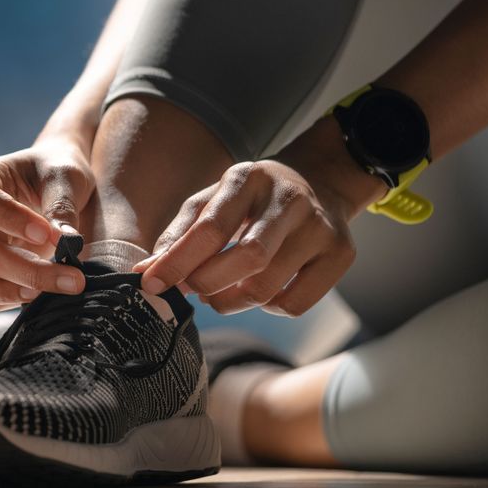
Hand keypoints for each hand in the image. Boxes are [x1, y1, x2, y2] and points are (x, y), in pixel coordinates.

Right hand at [0, 140, 95, 311]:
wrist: (56, 186)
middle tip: (73, 279)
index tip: (48, 234)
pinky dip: (9, 301)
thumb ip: (63, 206)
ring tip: (45, 294)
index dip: (9, 218)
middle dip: (28, 270)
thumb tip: (65, 244)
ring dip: (6, 292)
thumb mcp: (67, 177)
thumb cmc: (57, 173)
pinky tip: (40, 295)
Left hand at [132, 159, 359, 316]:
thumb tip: (146, 271)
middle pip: (248, 258)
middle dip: (208, 283)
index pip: (210, 228)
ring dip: (232, 301)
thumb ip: (180, 233)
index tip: (150, 283)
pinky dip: (267, 308)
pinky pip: (295, 303)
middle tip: (192, 290)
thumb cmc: (250, 200)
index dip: (177, 261)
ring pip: (269, 287)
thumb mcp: (213, 201)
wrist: (318, 182)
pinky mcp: (342, 254)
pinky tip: (258, 291)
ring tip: (218, 293)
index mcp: (248, 179)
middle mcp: (290, 200)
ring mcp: (321, 227)